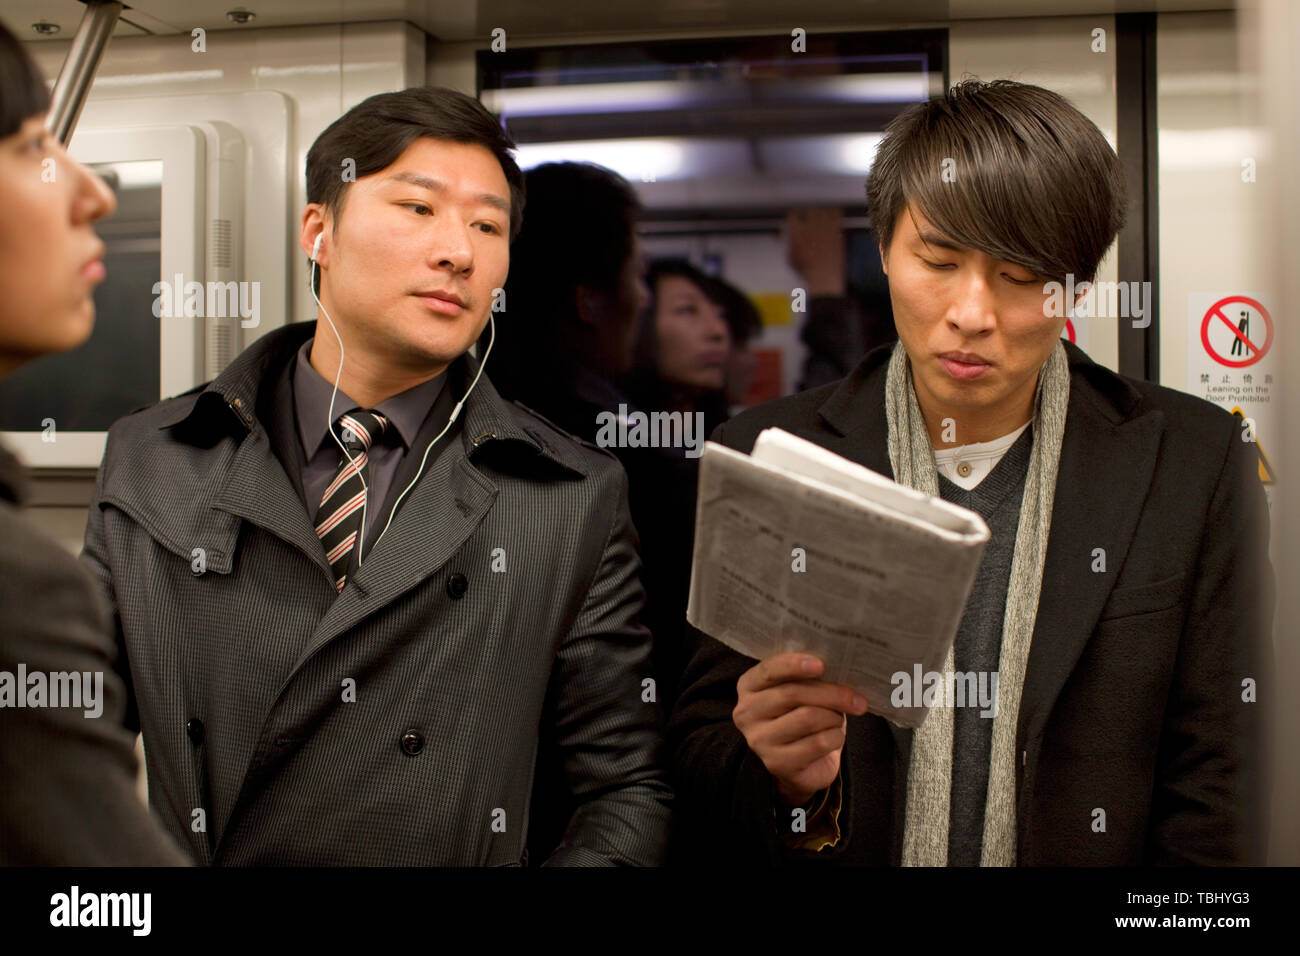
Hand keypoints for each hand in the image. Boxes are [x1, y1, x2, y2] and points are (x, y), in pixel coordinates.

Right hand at [732, 652, 867, 807]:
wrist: (803, 762)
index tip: (821, 665)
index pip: (770, 670)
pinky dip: (835, 737)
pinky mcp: (777, 763)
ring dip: (834, 717)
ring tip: (837, 720)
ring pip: (808, 718)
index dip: (794, 665)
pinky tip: (834, 738)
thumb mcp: (800, 690)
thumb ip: (808, 676)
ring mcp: (759, 739)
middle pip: (793, 694)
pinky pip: (817, 743)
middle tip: (857, 700)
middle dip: (832, 694)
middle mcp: (747, 712)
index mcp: (749, 686)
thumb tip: (839, 668)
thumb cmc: (803, 714)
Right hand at [785, 208, 845, 294]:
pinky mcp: (835, 229)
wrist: (823, 275)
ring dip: (822, 213)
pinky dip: (834, 213)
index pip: (793, 215)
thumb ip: (789, 243)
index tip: (797, 217)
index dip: (795, 216)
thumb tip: (787, 236)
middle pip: (809, 209)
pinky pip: (836, 213)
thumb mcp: (791, 258)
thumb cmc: (807, 270)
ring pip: (822, 209)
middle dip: (809, 213)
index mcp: (795, 232)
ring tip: (822, 218)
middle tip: (811, 218)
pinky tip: (834, 218)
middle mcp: (809, 225)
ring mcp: (824, 226)